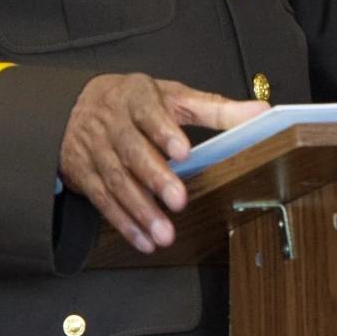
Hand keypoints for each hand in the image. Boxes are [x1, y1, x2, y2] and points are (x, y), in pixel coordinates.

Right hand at [58, 74, 267, 253]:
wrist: (76, 106)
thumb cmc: (134, 103)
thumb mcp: (173, 96)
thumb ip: (216, 109)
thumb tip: (259, 113)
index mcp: (137, 97)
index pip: (149, 112)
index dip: (164, 132)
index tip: (184, 151)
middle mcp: (112, 123)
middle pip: (132, 151)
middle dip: (155, 178)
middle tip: (178, 200)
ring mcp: (96, 149)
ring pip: (116, 181)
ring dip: (141, 210)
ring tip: (164, 233)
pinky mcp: (84, 174)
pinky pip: (103, 200)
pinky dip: (124, 223)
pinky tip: (143, 239)